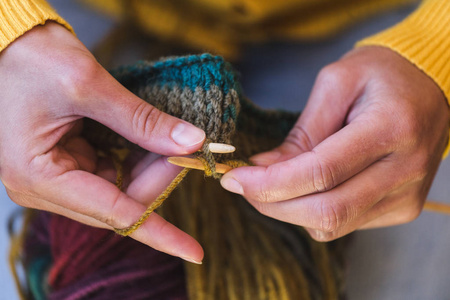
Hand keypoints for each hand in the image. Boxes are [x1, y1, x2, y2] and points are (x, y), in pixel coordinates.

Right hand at [0, 23, 204, 262]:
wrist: (5, 42)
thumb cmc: (30, 59)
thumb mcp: (88, 86)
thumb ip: (142, 121)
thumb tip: (191, 142)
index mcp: (40, 177)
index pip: (116, 216)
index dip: (161, 233)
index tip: (195, 251)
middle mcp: (46, 187)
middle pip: (121, 204)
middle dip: (158, 180)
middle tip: (188, 150)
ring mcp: (58, 177)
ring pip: (120, 190)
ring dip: (150, 168)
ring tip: (171, 142)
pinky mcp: (68, 164)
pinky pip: (112, 173)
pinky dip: (136, 159)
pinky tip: (150, 141)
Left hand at [221, 46, 449, 240]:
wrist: (430, 87)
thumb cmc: (380, 75)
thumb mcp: (336, 83)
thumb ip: (302, 131)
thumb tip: (263, 168)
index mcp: (391, 128)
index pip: (320, 173)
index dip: (270, 183)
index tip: (234, 179)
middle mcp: (405, 170)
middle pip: (326, 210)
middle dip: (272, 204)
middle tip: (242, 186)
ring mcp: (406, 195)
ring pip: (333, 225)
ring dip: (288, 210)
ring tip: (270, 184)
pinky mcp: (402, 209)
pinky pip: (345, 224)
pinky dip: (313, 211)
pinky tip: (305, 188)